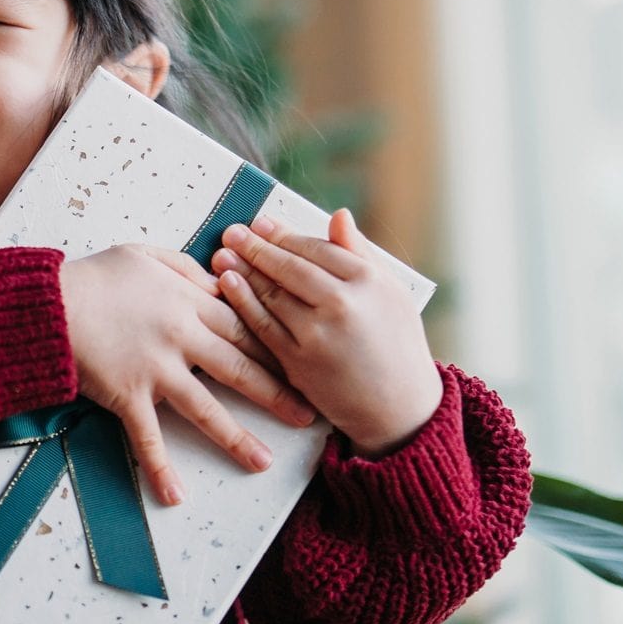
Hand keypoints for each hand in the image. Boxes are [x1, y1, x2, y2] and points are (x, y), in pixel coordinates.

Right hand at [60, 244, 318, 505]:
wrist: (49, 304)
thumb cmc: (94, 277)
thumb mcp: (145, 254)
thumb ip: (185, 267)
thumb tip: (216, 280)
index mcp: (188, 300)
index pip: (245, 325)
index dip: (276, 345)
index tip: (303, 362)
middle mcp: (180, 337)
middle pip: (239, 367)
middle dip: (277, 392)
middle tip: (307, 414)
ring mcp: (155, 369)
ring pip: (205, 408)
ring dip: (237, 438)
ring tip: (263, 461)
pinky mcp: (127, 395)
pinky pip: (146, 438)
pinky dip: (159, 469)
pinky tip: (175, 496)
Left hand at [212, 209, 441, 457]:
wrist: (399, 407)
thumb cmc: (398, 343)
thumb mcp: (392, 291)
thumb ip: (361, 252)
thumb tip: (338, 216)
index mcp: (368, 281)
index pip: (316, 248)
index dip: (284, 234)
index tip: (261, 222)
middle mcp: (341, 304)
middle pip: (289, 267)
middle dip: (256, 246)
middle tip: (233, 231)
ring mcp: (317, 334)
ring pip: (271, 294)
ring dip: (243, 270)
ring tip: (223, 253)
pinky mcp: (298, 362)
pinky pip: (263, 326)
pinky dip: (243, 303)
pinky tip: (228, 284)